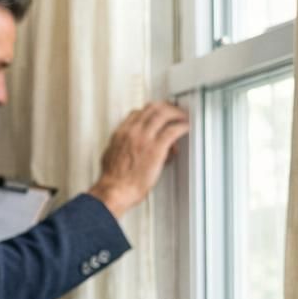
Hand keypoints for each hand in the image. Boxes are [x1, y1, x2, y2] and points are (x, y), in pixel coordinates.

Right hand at [88, 101, 189, 216]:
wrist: (115, 190)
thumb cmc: (113, 180)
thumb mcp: (111, 156)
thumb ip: (122, 146)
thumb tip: (131, 147)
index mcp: (121, 133)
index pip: (137, 112)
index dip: (150, 111)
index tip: (157, 114)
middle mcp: (133, 131)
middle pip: (152, 108)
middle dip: (166, 107)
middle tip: (174, 112)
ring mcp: (145, 138)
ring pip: (164, 113)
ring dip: (177, 113)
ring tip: (183, 118)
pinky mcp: (157, 148)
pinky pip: (174, 130)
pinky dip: (183, 126)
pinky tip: (186, 128)